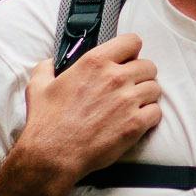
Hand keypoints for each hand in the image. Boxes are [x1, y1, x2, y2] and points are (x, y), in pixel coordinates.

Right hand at [9, 34, 160, 182]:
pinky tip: (136, 120)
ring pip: (155, 88)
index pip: (132, 42)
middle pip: (148, 66)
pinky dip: (149, 116)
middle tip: (130, 86)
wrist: (53, 153)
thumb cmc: (46, 121)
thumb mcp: (39, 85)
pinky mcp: (135, 124)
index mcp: (95, 62)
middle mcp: (115, 78)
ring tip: (134, 105)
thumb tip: (52, 63)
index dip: (131, 51)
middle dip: (141, 75)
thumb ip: (47, 67)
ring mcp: (128, 101)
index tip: (127, 60)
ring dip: (146, 96)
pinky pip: (156, 112)